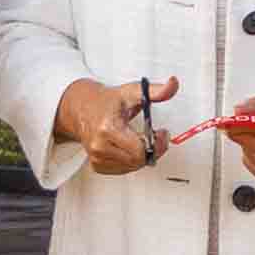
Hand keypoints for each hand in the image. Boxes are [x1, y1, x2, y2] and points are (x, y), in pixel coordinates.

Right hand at [53, 76, 175, 178]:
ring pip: (132, 167)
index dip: (157, 144)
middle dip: (152, 149)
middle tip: (154, 136)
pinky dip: (130, 160)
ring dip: (141, 155)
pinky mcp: (96, 165)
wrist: (82, 108)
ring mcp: (97, 157)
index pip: (140, 150)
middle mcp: (99, 145)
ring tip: (140, 138)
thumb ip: (156, 91)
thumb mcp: (132, 92)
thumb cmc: (107, 101)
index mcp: (108, 128)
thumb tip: (173, 84)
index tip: (161, 133)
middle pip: (138, 160)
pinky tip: (129, 147)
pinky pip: (123, 170)